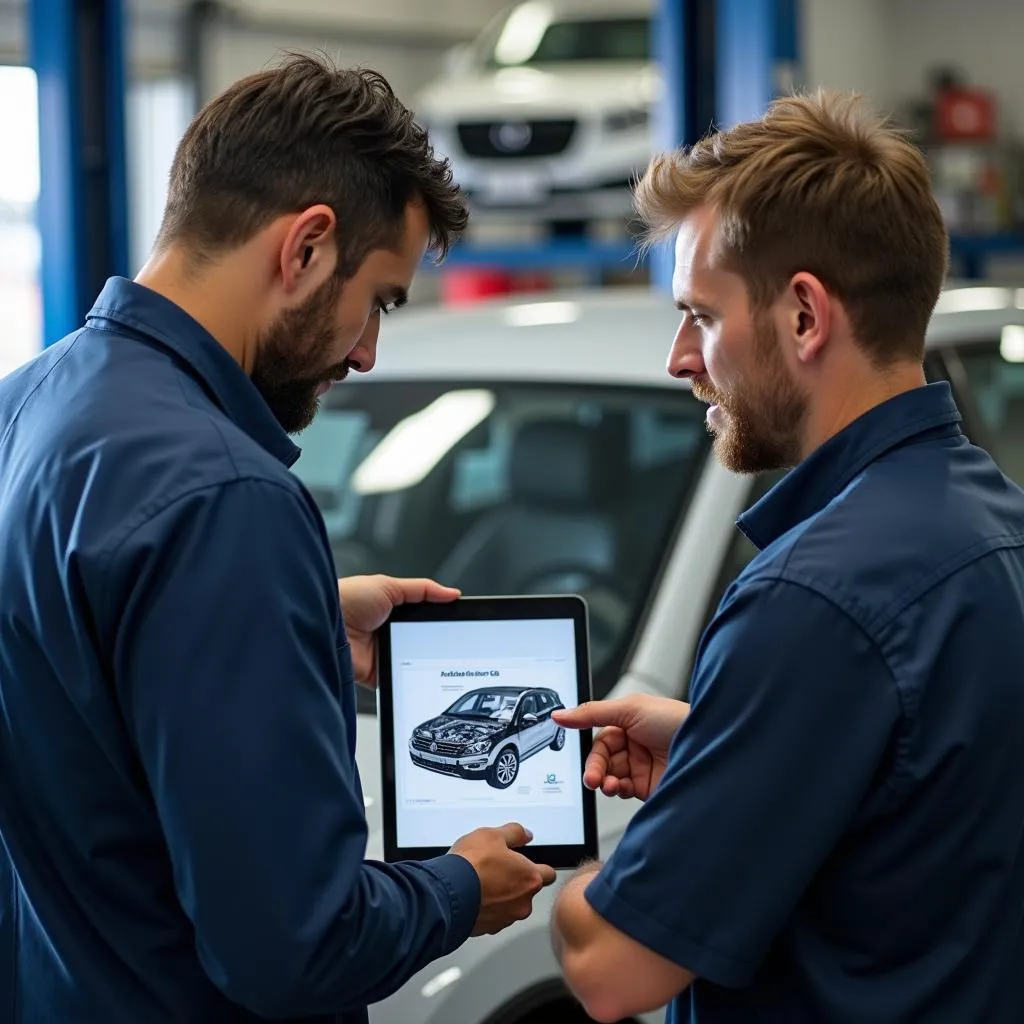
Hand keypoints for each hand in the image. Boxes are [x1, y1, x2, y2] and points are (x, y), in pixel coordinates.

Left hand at [338, 575, 459, 686]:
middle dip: (433, 642)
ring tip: (432, 656)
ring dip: (419, 660)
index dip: (439, 621)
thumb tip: (451, 594)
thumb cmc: (346, 599)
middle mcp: (387, 632)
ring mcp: (381, 654)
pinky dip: (405, 679)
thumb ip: (423, 589)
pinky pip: (397, 679)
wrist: (323, 624)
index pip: (423, 617)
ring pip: (411, 661)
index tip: (458, 624)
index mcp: (392, 610)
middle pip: (420, 640)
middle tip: (448, 642)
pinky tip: (414, 673)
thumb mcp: (389, 586)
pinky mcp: (375, 673)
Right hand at [450, 823, 557, 935]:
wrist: (447, 894)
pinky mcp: (489, 928)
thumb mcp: (493, 835)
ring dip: (501, 896)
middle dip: (516, 881)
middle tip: (499, 869)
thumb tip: (525, 834)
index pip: (549, 874)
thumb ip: (515, 833)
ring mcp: (506, 918)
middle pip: (527, 891)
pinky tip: (474, 895)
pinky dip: (487, 908)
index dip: (540, 867)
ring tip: (482, 881)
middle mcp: (523, 902)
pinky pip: (493, 916)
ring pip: (510, 905)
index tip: (532, 864)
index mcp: (530, 879)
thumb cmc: (471, 866)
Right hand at [553, 695, 689, 801]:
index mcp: (629, 723)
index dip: (592, 752)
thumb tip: (560, 714)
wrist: (708, 748)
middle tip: (593, 778)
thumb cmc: (676, 721)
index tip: (582, 760)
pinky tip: (620, 788)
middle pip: (603, 761)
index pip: (601, 741)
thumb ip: (591, 713)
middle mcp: (635, 745)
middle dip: (596, 769)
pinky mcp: (650, 786)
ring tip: (608, 784)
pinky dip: (618, 791)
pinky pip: (625, 790)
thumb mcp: (630, 709)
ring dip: (605, 782)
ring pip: (611, 777)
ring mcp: (642, 766)